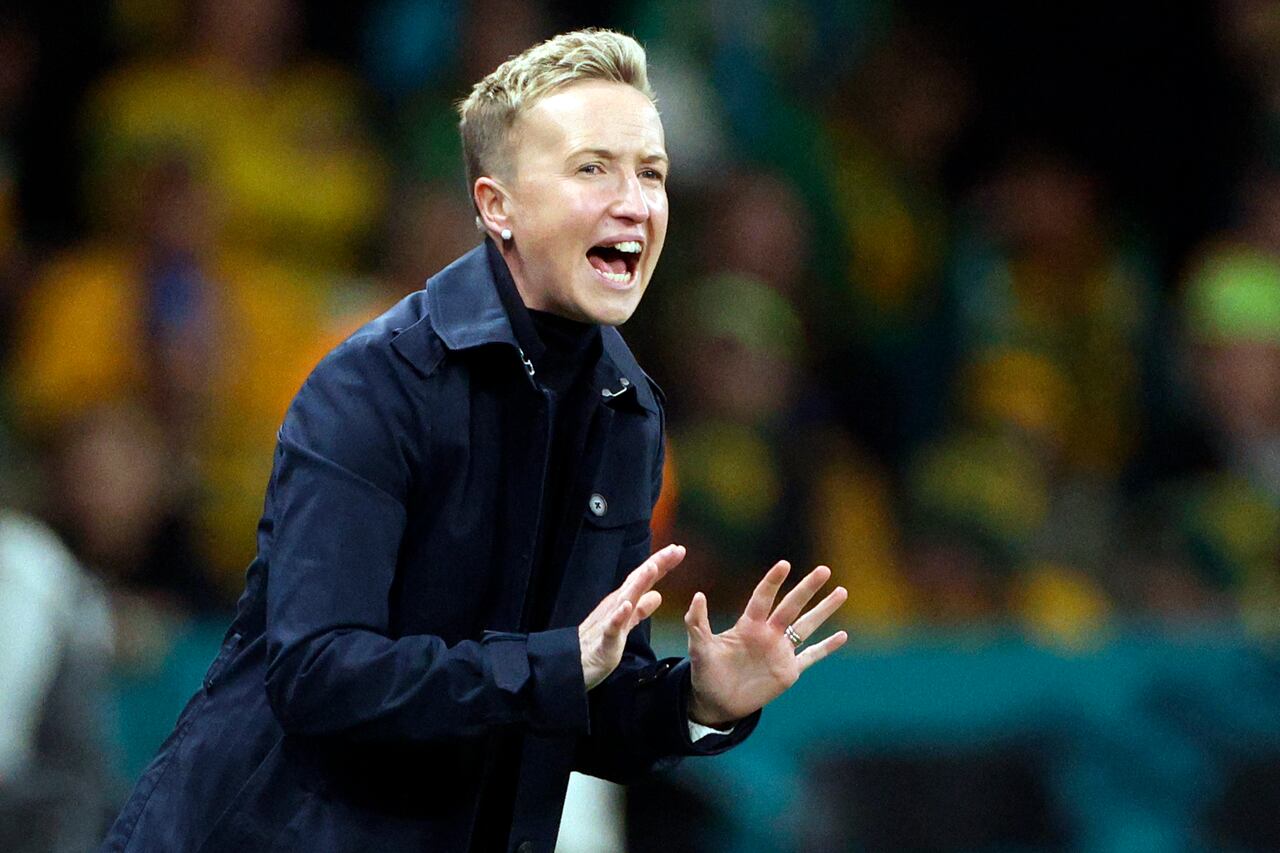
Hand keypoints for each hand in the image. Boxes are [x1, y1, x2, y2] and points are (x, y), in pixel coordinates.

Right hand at [579, 544, 685, 689]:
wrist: (572, 664)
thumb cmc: (598, 643)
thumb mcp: (625, 624)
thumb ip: (640, 610)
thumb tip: (658, 595)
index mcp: (623, 601)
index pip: (644, 578)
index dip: (661, 564)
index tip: (678, 550)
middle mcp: (616, 605)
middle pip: (638, 581)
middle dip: (655, 565)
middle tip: (675, 550)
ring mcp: (609, 621)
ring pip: (625, 598)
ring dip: (638, 583)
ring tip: (652, 568)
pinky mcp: (604, 640)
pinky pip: (611, 627)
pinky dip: (619, 615)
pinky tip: (626, 606)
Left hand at [685, 561, 847, 725]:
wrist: (716, 701)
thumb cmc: (705, 672)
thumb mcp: (699, 648)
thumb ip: (697, 623)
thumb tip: (698, 596)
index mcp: (749, 625)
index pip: (763, 598)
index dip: (773, 582)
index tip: (784, 564)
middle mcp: (769, 634)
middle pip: (792, 606)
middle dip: (808, 588)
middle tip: (824, 570)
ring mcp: (781, 651)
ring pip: (807, 626)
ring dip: (824, 610)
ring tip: (842, 591)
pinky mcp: (788, 671)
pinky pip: (811, 656)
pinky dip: (826, 647)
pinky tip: (842, 635)